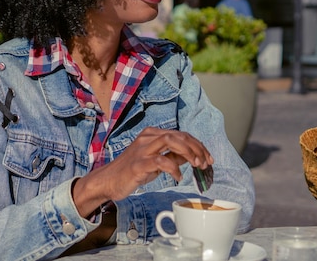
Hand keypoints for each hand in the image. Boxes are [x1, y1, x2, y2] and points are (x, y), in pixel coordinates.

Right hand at [72, 127, 212, 217]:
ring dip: (188, 152)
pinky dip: (173, 168)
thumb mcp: (155, 162)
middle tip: (206, 162)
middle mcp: (147, 137)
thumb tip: (191, 156)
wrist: (108, 181)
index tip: (208, 158)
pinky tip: (178, 177)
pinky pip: (160, 161)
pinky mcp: (138, 163)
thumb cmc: (131, 172)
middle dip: (197, 148)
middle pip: (178, 135)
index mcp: (152, 135)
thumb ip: (172, 157)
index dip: (198, 145)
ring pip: (170, 140)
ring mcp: (142, 149)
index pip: (181, 134)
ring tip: (196, 165)